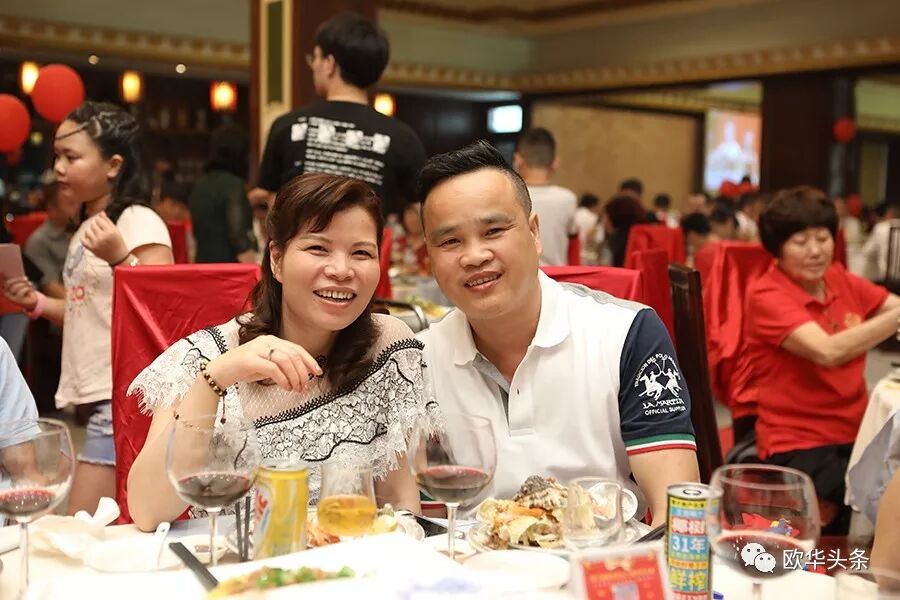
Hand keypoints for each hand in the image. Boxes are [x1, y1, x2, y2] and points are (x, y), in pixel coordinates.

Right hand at [3, 277, 37, 311]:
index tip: (15, 274)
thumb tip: (11, 271)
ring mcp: (11, 298)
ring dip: (25, 284)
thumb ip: (17, 280)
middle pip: (9, 283)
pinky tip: (31, 289)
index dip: (9, 278)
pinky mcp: (18, 301)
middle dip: (18, 279)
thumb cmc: (26, 292)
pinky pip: (23, 290)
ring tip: (30, 284)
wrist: (34, 303)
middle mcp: (6, 295)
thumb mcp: (21, 285)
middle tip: (26, 278)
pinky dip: (28, 288)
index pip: (6, 283)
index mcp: (6, 290)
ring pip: (16, 286)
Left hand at [82, 211, 128, 264]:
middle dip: (96, 226)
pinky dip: (84, 237)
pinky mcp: (91, 248)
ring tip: (96, 235)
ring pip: (87, 231)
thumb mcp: (116, 231)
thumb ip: (108, 221)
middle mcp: (102, 237)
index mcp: (110, 232)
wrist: (118, 257)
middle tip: (100, 231)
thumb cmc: (118, 243)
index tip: (103, 224)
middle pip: (92, 224)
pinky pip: (82, 239)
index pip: (99, 220)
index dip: (100, 221)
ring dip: (90, 231)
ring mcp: (96, 243)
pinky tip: (90, 238)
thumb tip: (101, 212)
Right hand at [205, 335, 323, 392]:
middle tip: (305, 387)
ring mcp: (257, 348)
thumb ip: (283, 366)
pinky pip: (273, 368)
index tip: (318, 372)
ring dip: (294, 376)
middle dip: (303, 372)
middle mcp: (266, 341)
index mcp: (272, 340)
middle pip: (293, 355)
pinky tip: (286, 387)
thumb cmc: (245, 369)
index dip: (309, 360)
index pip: (296, 348)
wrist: (220, 371)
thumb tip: (302, 376)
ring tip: (296, 389)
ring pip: (285, 360)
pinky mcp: (249, 359)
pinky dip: (283, 379)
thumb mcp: (267, 365)